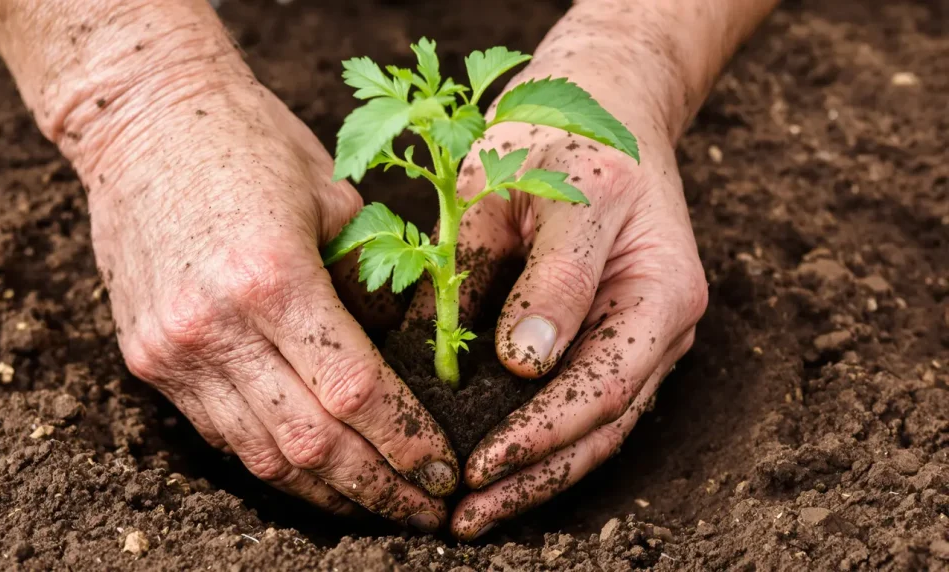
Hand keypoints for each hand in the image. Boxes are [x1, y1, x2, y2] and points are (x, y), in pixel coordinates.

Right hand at [73, 55, 456, 529]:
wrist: (142, 120)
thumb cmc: (251, 142)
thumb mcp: (332, 199)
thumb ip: (368, 284)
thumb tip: (405, 357)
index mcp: (272, 278)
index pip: (357, 392)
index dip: (407, 443)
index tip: (444, 472)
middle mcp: (215, 326)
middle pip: (312, 443)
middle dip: (378, 489)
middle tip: (425, 511)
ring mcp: (173, 349)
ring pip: (262, 455)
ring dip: (327, 494)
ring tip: (377, 509)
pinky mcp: (147, 358)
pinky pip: (222, 434)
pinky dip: (273, 464)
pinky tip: (315, 477)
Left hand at [408, 68, 708, 538]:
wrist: (599, 110)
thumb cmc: (562, 139)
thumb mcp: (544, 190)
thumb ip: (542, 276)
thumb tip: (523, 363)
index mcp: (661, 286)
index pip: (601, 384)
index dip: (538, 433)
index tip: (479, 466)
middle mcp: (663, 323)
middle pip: (603, 424)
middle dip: (534, 477)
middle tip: (466, 519)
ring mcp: (644, 337)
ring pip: (597, 429)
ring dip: (538, 476)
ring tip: (476, 514)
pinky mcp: (615, 339)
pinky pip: (584, 406)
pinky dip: (542, 443)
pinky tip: (499, 471)